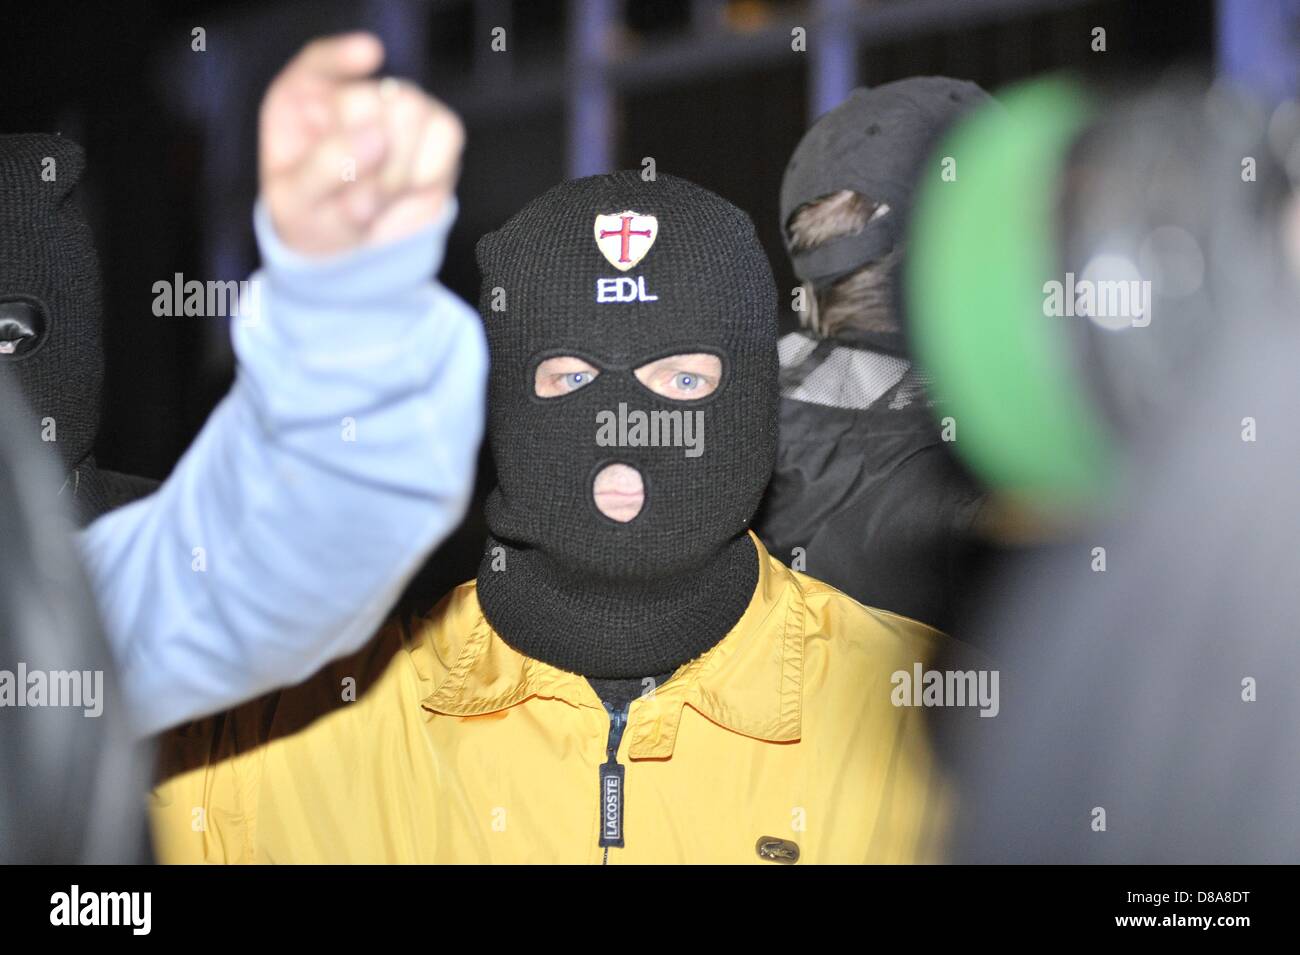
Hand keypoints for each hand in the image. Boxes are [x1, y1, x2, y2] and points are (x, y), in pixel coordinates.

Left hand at [259, 32, 464, 256]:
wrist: (351, 248)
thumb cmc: (312, 214)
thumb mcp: (297, 201)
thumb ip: (327, 167)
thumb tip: (378, 137)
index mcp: (303, 99)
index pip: (322, 62)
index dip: (343, 57)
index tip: (370, 55)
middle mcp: (353, 93)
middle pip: (372, 97)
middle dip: (370, 158)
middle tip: (355, 197)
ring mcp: (400, 108)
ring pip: (415, 113)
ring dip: (397, 172)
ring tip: (377, 198)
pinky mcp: (438, 133)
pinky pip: (446, 137)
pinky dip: (426, 174)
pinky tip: (405, 190)